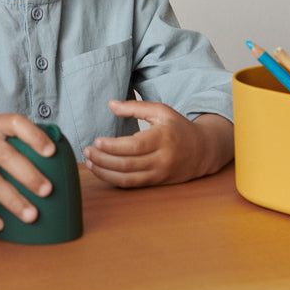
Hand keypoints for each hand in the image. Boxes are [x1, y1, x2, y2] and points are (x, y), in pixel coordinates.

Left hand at [82, 100, 232, 187]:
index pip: (134, 146)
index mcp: (163, 138)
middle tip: (86, 152)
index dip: (113, 146)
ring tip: (89, 163)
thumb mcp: (161, 111)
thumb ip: (135, 107)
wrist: (203, 151)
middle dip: (103, 160)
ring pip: (128, 178)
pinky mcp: (156, 182)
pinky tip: (101, 171)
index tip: (96, 141)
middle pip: (128, 164)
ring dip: (105, 172)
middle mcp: (162, 159)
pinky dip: (114, 180)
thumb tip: (110, 104)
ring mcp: (159, 173)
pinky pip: (132, 184)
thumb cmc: (178, 128)